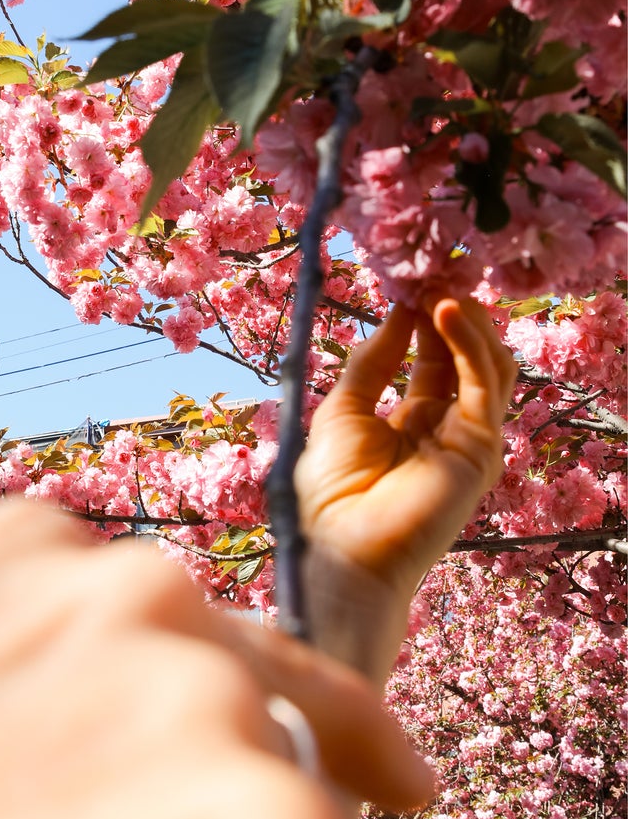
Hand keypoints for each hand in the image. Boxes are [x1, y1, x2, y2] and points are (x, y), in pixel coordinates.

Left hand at [298, 296, 516, 676]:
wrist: (342, 551)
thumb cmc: (331, 493)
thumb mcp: (342, 411)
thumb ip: (372, 364)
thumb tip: (397, 314)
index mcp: (412, 422)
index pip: (432, 358)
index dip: (424, 317)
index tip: (411, 276)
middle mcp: (448, 428)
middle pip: (465, 356)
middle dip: (452, 310)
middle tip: (435, 266)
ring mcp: (469, 439)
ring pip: (487, 364)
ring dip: (465, 320)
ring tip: (439, 282)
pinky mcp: (480, 447)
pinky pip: (484, 383)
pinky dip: (466, 343)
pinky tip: (443, 312)